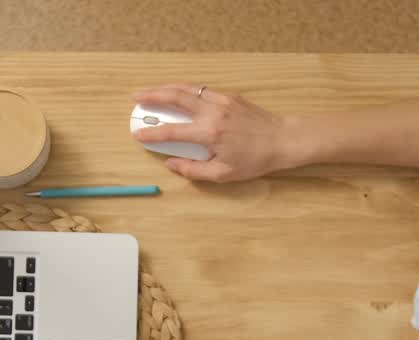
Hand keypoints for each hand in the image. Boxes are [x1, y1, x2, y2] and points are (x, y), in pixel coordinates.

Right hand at [132, 84, 301, 182]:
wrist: (283, 139)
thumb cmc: (256, 160)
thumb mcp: (224, 174)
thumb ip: (193, 170)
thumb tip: (172, 164)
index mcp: (209, 133)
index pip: (172, 132)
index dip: (151, 134)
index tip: (137, 134)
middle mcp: (212, 112)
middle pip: (175, 98)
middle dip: (151, 96)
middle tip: (135, 98)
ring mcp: (221, 100)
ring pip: (187, 88)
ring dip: (164, 87)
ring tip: (149, 90)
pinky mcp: (229, 96)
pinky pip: (201, 89)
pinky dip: (184, 88)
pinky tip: (176, 91)